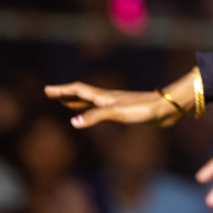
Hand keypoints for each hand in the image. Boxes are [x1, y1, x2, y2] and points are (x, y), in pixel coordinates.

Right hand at [44, 81, 187, 128]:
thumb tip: (73, 122)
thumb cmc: (143, 109)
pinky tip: (95, 115)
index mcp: (104, 97)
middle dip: (65, 94)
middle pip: (82, 94)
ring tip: (66, 103)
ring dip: (77, 101)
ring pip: (91, 101)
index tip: (46, 90)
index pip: (78, 90)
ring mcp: (116, 104)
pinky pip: (101, 110)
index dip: (62, 91)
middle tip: (51, 94)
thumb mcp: (117, 113)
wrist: (166, 109)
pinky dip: (91, 111)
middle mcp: (108, 98)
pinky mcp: (125, 111)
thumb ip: (95, 117)